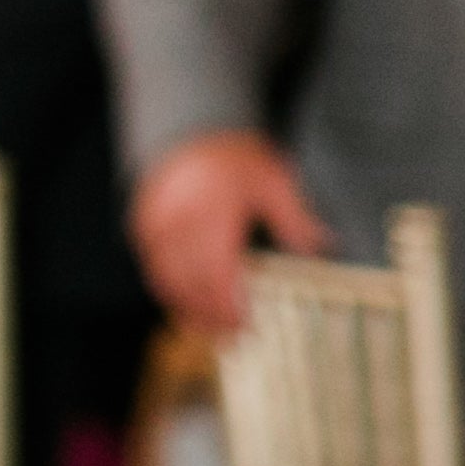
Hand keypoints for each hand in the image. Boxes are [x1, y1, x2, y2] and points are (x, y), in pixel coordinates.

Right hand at [133, 129, 325, 336]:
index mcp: (212, 214)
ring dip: (187, 309)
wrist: (189, 126)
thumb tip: (322, 247)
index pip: (217, 274)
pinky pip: (151, 267)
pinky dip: (167, 289)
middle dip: (210, 316)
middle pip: (191, 284)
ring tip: (209, 330)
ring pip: (166, 280)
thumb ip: (294, 216)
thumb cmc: (235, 156)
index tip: (245, 328)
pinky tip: (185, 303)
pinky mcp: (142, 225)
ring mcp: (156, 225)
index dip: (229, 308)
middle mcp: (178, 223)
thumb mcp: (274, 180)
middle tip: (233, 339)